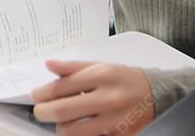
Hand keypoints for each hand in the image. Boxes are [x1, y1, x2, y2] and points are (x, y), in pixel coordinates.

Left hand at [31, 60, 154, 135]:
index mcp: (102, 75)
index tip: (35, 95)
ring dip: (60, 127)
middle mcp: (108, 97)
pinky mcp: (118, 135)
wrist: (159, 96)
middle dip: (43, 112)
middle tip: (40, 111)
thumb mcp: (103, 66)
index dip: (42, 93)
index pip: (62, 86)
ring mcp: (114, 120)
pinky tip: (78, 128)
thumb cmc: (126, 79)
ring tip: (61, 121)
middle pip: (62, 110)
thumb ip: (74, 67)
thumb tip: (49, 64)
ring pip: (73, 131)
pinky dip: (79, 135)